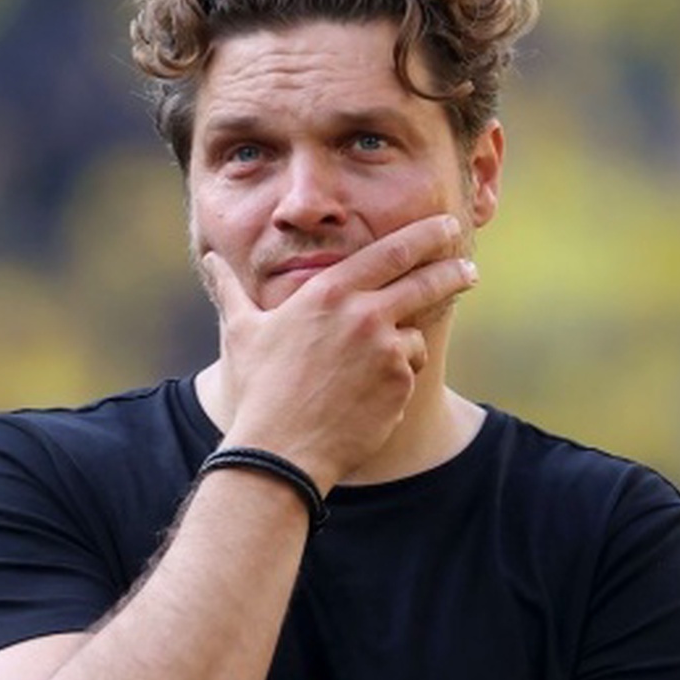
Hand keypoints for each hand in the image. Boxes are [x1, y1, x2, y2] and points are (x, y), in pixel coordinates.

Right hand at [202, 213, 478, 490]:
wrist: (279, 451)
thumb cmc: (259, 390)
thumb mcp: (242, 332)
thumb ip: (232, 289)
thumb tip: (211, 260)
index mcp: (328, 293)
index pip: (389, 252)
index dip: (424, 236)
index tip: (446, 228)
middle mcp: (363, 314)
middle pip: (424, 281)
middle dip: (452, 270)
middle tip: (469, 268)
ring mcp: (385, 349)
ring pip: (413, 335)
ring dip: (402, 348)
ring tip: (365, 375)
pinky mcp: (400, 383)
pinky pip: (410, 372)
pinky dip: (396, 381)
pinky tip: (366, 399)